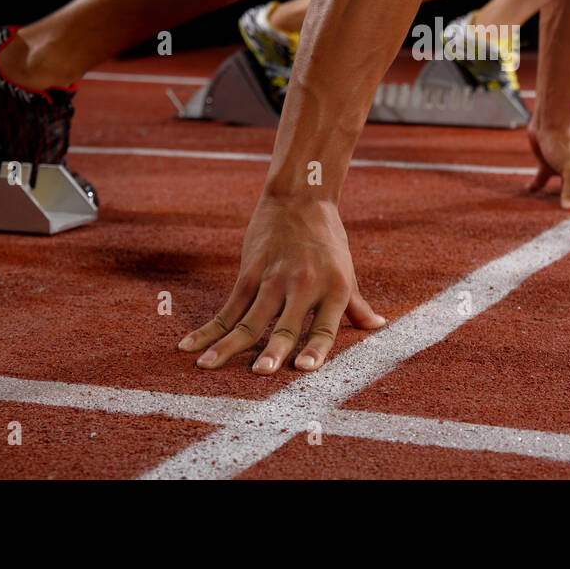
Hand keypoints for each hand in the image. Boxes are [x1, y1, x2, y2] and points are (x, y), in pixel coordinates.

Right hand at [177, 196, 385, 373]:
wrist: (300, 197)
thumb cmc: (328, 239)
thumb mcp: (347, 271)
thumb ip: (357, 305)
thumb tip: (378, 326)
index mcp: (334, 288)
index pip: (325, 325)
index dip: (316, 348)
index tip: (305, 369)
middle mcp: (303, 285)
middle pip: (285, 324)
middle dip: (272, 349)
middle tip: (261, 373)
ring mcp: (273, 279)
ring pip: (248, 318)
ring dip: (227, 345)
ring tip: (208, 366)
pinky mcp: (249, 272)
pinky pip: (228, 306)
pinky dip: (208, 329)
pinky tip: (190, 345)